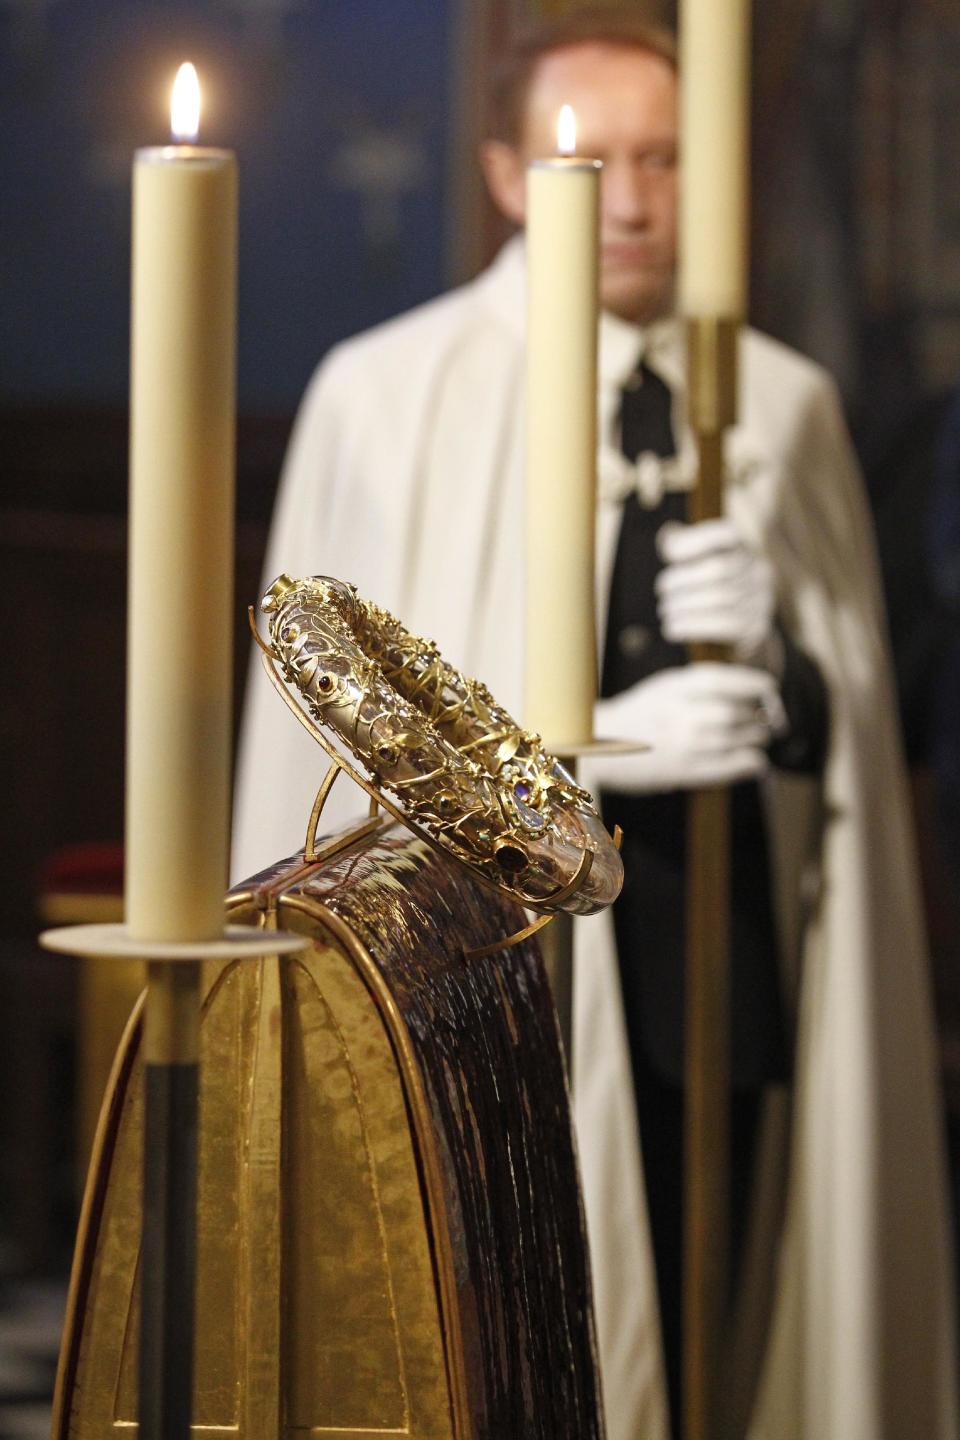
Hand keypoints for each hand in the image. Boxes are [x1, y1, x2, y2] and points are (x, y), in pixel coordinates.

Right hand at [592, 663, 785, 791]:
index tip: (770, 691)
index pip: (731, 680)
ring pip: (742, 738)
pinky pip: (736, 765)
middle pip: (740, 712)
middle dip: (760, 716)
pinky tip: (755, 762)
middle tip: (766, 720)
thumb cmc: (638, 715)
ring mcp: (686, 743)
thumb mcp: (665, 686)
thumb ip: (702, 685)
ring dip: (757, 738)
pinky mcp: (687, 771)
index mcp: (677, 686)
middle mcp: (683, 713)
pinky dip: (753, 762)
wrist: (600, 747)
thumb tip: (751, 690)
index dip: (758, 685)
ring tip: (756, 738)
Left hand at [656, 519, 775, 663]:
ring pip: (723, 598)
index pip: (726, 532)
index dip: (696, 539)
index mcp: (741, 546)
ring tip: (665, 610)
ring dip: (686, 605)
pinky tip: (671, 628)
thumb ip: (678, 544)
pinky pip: (726, 625)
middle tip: (661, 590)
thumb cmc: (699, 582)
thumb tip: (670, 544)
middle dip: (684, 579)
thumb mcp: (688, 557)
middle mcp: (758, 568)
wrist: (729, 621)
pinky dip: (694, 626)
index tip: (668, 553)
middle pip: (720, 568)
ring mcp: (762, 597)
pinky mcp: (757, 625)